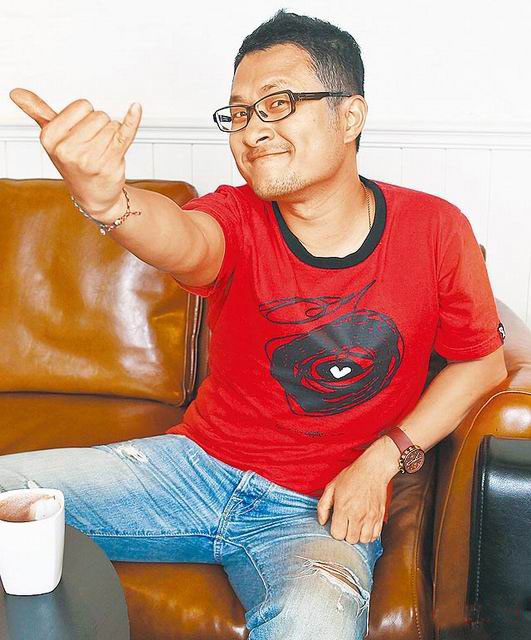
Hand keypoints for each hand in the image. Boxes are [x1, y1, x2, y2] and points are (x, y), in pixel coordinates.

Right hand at [9, 88, 141, 216]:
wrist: (93, 195)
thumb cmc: (74, 162)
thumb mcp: (52, 138)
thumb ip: (38, 112)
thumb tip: (15, 92)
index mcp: (50, 138)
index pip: (82, 106)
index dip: (85, 117)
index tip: (80, 134)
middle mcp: (68, 150)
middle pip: (99, 115)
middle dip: (100, 127)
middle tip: (93, 146)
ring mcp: (90, 159)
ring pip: (113, 125)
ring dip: (112, 136)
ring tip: (103, 153)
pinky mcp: (111, 164)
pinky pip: (125, 134)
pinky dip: (132, 120)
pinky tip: (136, 108)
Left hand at [316, 447, 394, 543]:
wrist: (373, 469)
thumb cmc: (351, 476)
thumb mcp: (331, 487)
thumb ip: (323, 506)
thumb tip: (322, 522)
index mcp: (343, 508)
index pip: (337, 534)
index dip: (335, 530)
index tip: (336, 523)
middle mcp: (357, 515)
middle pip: (350, 540)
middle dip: (346, 534)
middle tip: (345, 524)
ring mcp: (370, 517)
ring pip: (363, 540)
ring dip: (358, 536)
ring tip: (355, 526)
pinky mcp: (380, 516)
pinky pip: (375, 536)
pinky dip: (369, 535)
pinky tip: (364, 526)